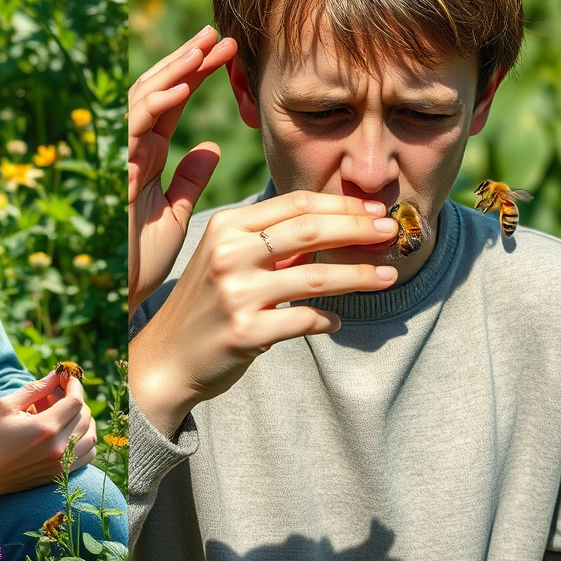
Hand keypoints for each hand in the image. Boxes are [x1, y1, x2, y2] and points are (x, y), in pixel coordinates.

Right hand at [0, 372, 96, 511]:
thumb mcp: (6, 406)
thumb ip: (34, 389)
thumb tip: (55, 375)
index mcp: (44, 429)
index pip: (75, 402)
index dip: (74, 386)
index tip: (68, 378)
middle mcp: (58, 448)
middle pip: (84, 417)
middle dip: (74, 399)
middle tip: (57, 394)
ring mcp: (61, 465)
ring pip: (90, 437)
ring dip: (84, 419)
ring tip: (65, 412)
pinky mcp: (60, 476)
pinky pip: (87, 455)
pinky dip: (85, 440)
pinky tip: (71, 431)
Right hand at [129, 27, 237, 316]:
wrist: (113, 296)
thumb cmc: (140, 258)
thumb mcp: (173, 212)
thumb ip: (188, 177)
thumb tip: (212, 147)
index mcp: (146, 158)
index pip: (172, 105)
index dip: (195, 75)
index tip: (225, 52)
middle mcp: (129, 152)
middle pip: (157, 93)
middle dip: (186, 61)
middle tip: (217, 33)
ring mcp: (118, 160)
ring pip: (142, 101)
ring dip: (173, 71)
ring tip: (203, 45)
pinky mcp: (112, 175)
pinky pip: (131, 132)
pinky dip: (154, 106)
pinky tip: (180, 86)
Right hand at [129, 190, 399, 436]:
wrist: (168, 356)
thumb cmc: (206, 303)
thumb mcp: (227, 258)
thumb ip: (271, 241)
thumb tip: (337, 226)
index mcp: (226, 226)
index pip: (295, 203)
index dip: (341, 204)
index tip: (374, 211)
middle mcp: (228, 254)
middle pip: (309, 230)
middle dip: (359, 229)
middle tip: (393, 232)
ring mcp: (236, 294)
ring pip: (315, 277)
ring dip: (359, 276)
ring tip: (388, 277)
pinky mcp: (246, 332)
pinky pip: (305, 321)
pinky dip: (328, 319)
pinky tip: (337, 320)